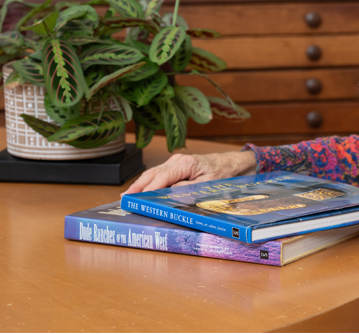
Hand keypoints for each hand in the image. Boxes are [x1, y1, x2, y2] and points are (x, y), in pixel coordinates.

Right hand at [123, 150, 256, 194]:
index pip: (162, 178)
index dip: (148, 189)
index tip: (136, 198)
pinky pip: (160, 174)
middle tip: (125, 198)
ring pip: (154, 173)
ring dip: (141, 184)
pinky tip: (142, 190)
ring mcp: (176, 161)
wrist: (232, 164)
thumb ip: (188, 189)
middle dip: (138, 186)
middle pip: (153, 174)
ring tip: (129, 195)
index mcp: (186, 163)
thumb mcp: (208, 184)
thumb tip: (170, 193)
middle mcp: (178, 160)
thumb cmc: (223, 173)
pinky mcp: (177, 165)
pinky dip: (150, 181)